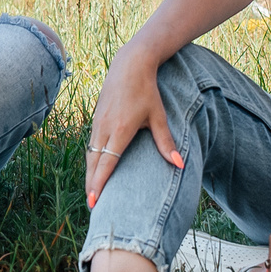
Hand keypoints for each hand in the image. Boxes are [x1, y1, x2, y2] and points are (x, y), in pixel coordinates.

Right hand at [84, 49, 182, 206]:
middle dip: (91, 185)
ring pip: (90, 154)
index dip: (99, 183)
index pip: (106, 163)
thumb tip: (180, 165)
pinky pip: (91, 144)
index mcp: (120, 130)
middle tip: (92, 206)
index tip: (94, 200)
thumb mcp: (158, 116)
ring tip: (92, 192)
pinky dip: (91, 160)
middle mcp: (105, 128)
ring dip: (90, 174)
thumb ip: (166, 142)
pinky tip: (94, 168)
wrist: (130, 65)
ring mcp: (98, 122)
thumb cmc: (147, 90)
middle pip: (93, 163)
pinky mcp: (96, 119)